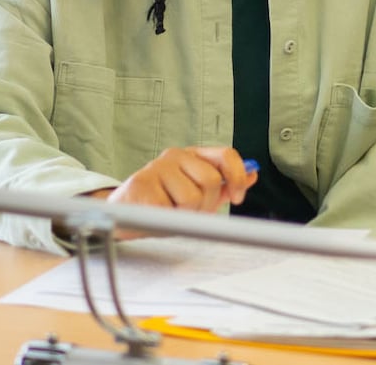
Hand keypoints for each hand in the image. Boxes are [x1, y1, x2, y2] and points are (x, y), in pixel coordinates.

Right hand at [107, 147, 255, 213]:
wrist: (122, 212)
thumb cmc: (161, 202)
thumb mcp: (196, 193)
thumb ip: (224, 184)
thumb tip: (253, 174)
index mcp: (191, 155)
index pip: (226, 155)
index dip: (237, 176)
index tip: (237, 197)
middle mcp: (175, 156)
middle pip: (210, 181)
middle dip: (206, 205)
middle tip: (189, 212)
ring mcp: (157, 168)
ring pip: (191, 198)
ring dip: (185, 215)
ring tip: (169, 213)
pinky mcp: (142, 184)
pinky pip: (169, 210)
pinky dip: (166, 220)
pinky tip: (155, 215)